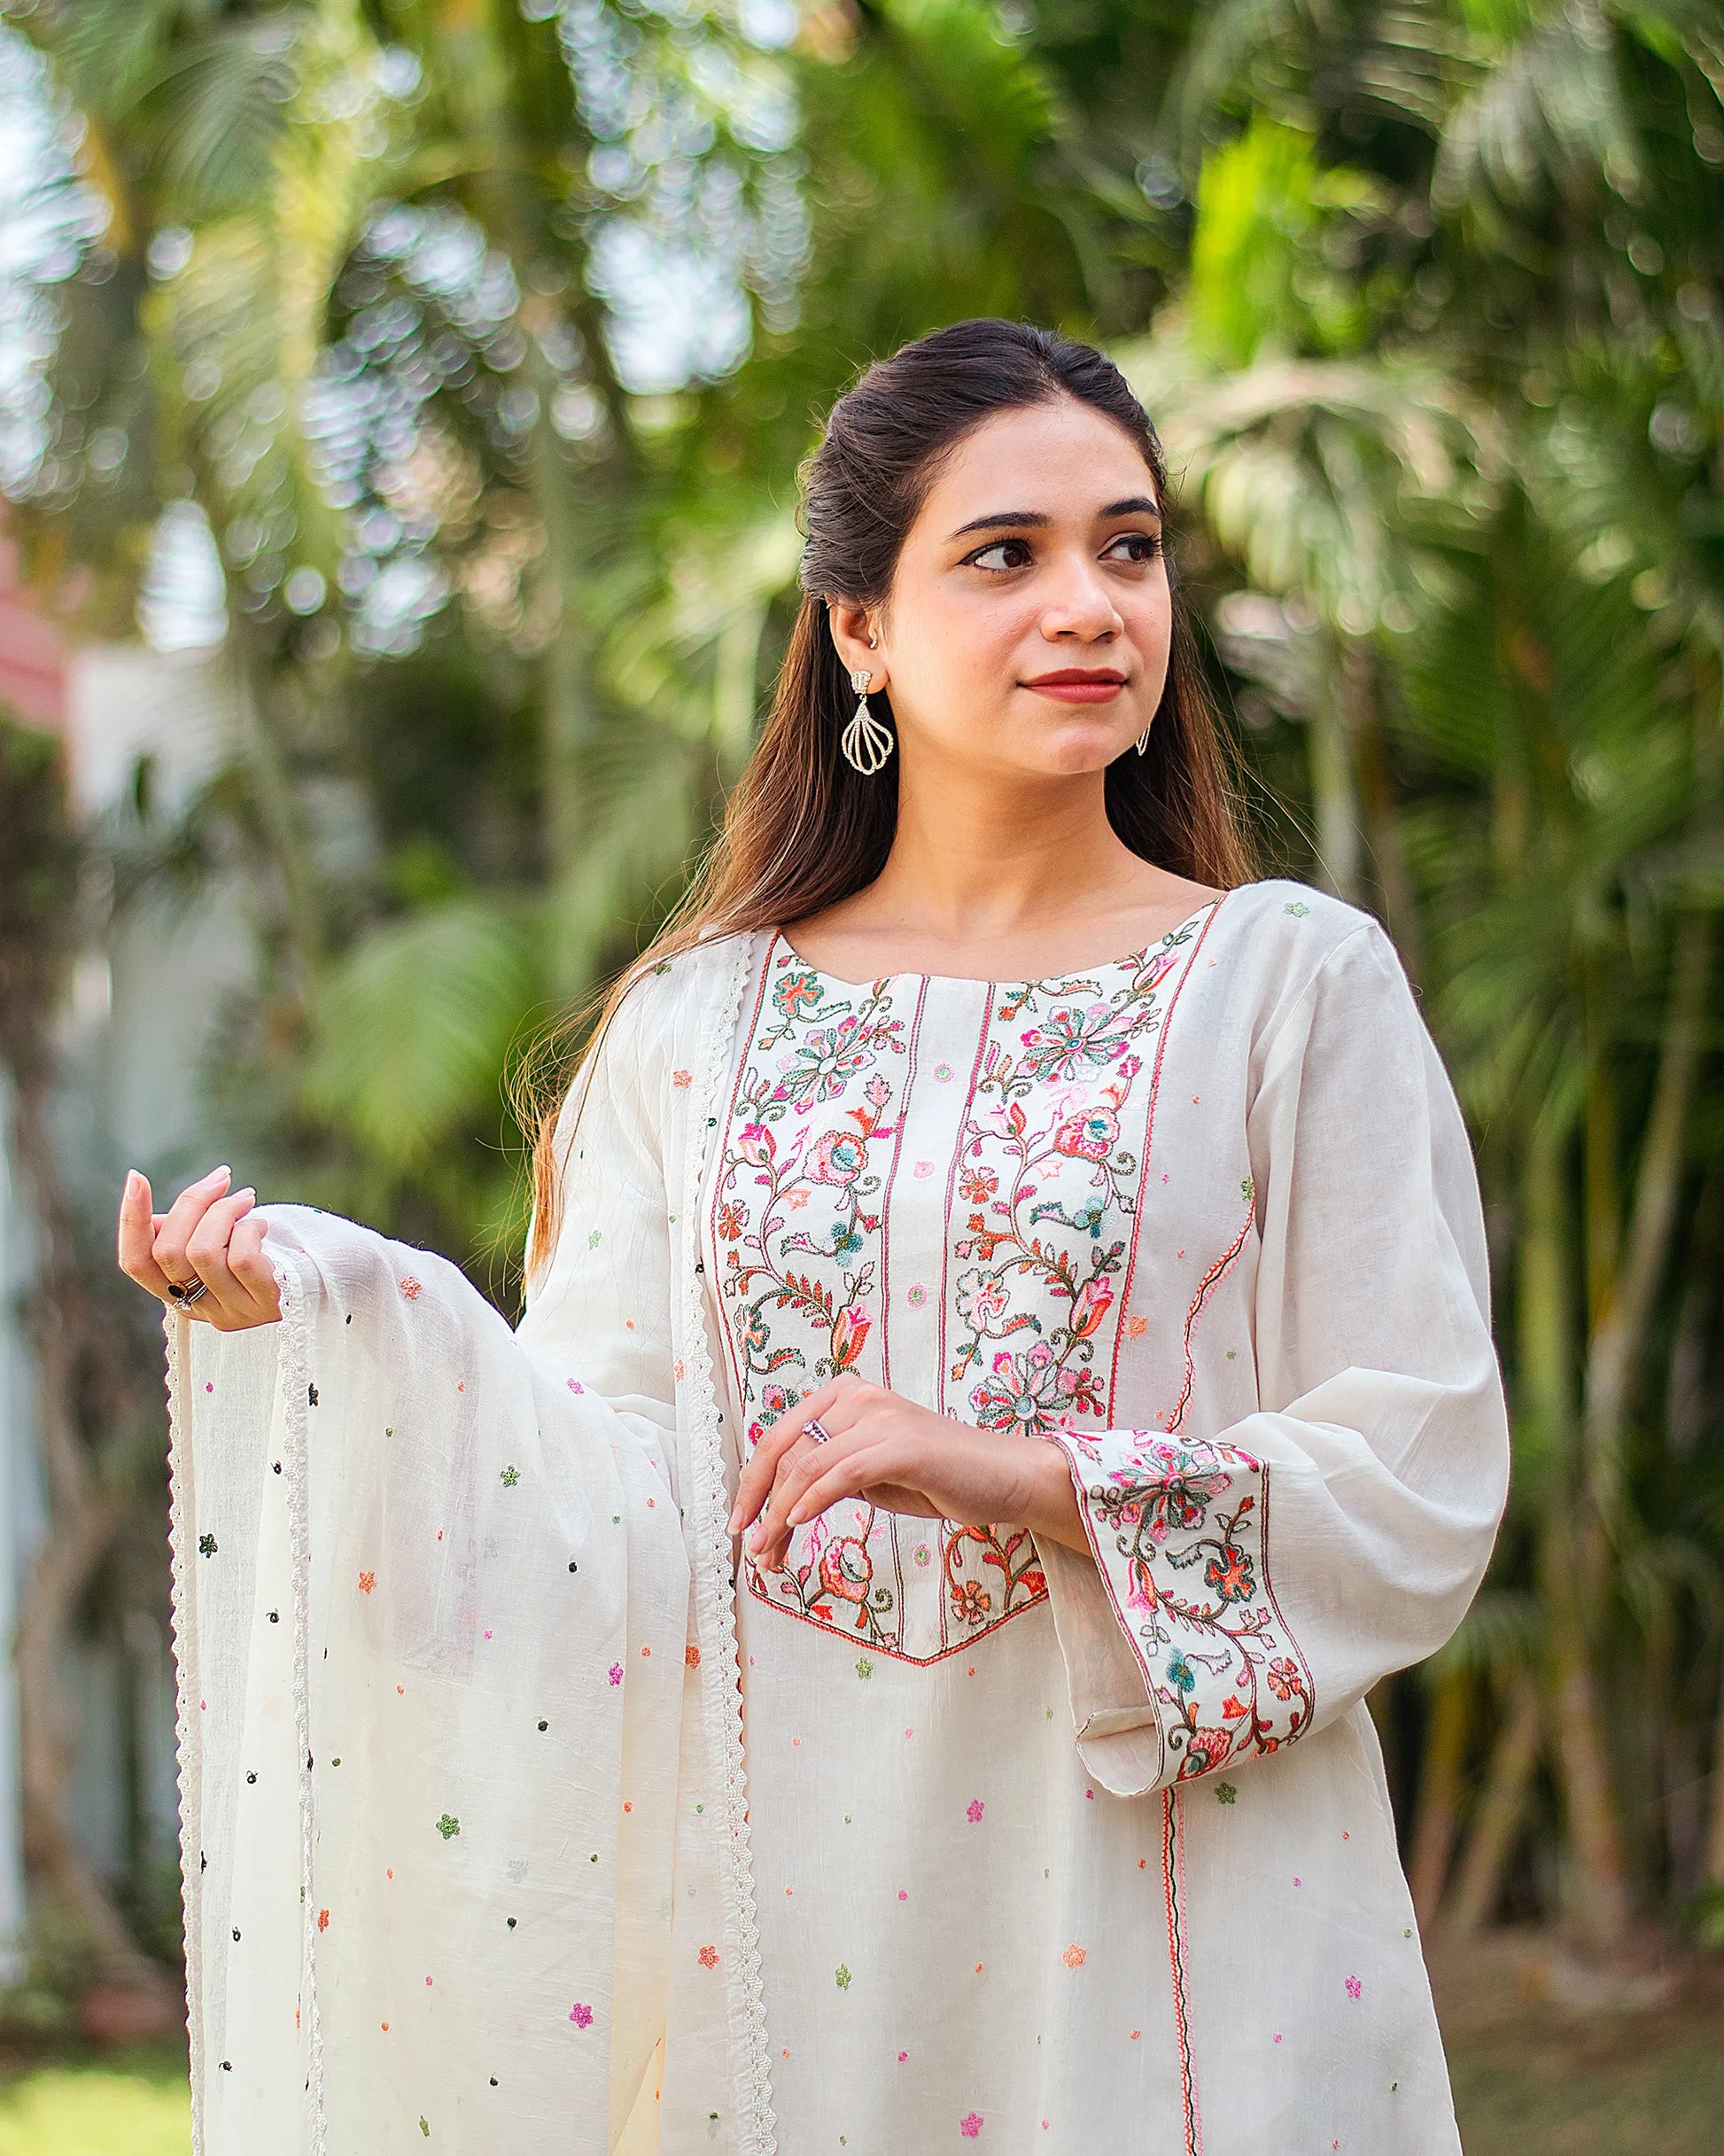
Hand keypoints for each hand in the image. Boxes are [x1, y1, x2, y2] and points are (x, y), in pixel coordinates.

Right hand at [116, 1165, 281, 1329]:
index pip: (136, 1263)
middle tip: (222, 1179)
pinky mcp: (264, 1304)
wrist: (326, 1272)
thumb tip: (151, 1215)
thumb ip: (186, 1233)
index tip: (136, 1177)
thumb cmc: (266, 1249)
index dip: (130, 1221)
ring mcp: (233, 1312)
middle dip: (192, 1203)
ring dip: (223, 1212)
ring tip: (246, 1200)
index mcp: (180, 1293)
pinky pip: (239, 1258)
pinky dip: (248, 1229)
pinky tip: (263, 1226)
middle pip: (167, 1252)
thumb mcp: (220, 1241)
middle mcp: (201, 1310)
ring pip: (201, 1252)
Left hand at [725, 1372, 1085, 1568]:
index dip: (752, 1481)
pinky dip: (812, 1498)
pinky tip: (797, 1522)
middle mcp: (857, 1396)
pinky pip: (842, 1472)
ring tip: (770, 1552)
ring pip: (807, 1465)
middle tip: (750, 1546)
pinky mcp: (901, 1445)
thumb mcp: (868, 1472)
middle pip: (786, 1449)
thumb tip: (777, 1504)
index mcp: (844, 1395)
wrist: (1002, 1477)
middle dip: (760, 1503)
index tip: (740, 1521)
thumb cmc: (935, 1476)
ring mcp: (880, 1417)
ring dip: (780, 1514)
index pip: (780, 1437)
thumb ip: (827, 1473)